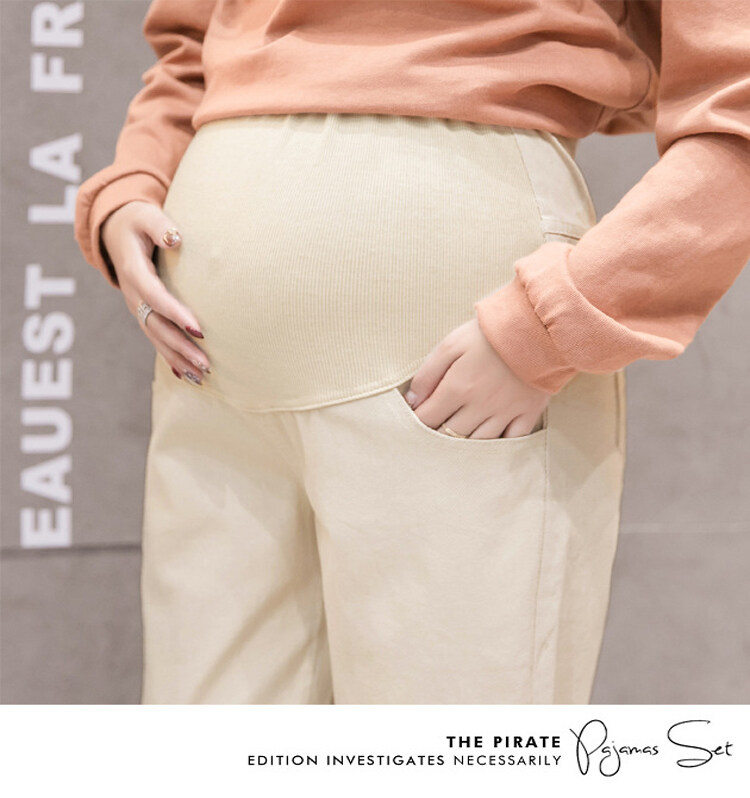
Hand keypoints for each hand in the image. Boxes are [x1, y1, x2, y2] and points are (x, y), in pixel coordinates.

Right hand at [101, 201, 210, 382]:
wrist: (117, 230)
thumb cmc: (138, 221)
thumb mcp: (147, 216)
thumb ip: (161, 226)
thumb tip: (175, 238)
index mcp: (134, 271)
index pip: (155, 297)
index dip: (175, 313)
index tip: (198, 329)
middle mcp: (133, 294)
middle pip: (156, 326)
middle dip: (181, 347)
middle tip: (206, 364)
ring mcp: (136, 307)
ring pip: (156, 337)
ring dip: (178, 358)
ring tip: (201, 376)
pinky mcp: (143, 313)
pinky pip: (155, 338)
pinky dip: (170, 357)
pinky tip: (185, 375)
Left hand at [403, 318, 549, 438]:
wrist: (536, 325)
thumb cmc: (489, 333)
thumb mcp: (450, 345)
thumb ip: (427, 374)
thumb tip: (412, 401)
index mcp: (457, 388)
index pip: (428, 418)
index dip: (417, 422)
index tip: (415, 420)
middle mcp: (479, 406)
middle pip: (451, 435)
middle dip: (436, 437)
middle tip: (432, 433)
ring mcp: (505, 412)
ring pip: (478, 443)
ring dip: (464, 445)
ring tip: (457, 440)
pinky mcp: (528, 413)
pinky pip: (511, 441)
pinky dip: (499, 446)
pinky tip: (490, 443)